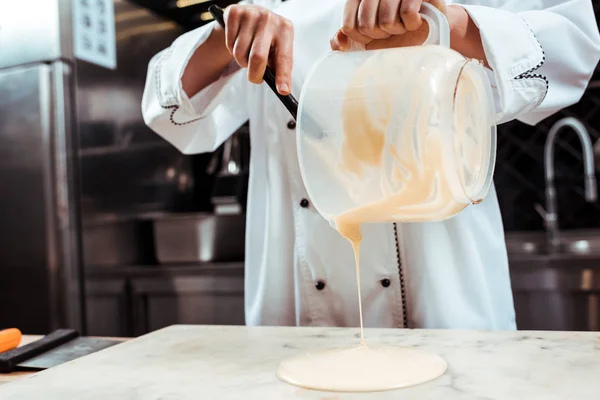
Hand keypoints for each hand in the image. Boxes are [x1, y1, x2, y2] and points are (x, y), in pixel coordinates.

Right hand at [221, 5, 293, 93]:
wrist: (251, 14)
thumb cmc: (267, 38)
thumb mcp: (277, 48)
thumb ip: (278, 66)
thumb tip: (281, 89)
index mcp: (285, 29)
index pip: (284, 58)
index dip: (283, 76)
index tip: (282, 91)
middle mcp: (269, 19)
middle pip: (257, 58)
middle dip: (255, 75)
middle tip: (256, 78)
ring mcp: (251, 14)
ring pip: (240, 53)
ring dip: (242, 61)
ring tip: (247, 54)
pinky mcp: (234, 13)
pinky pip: (229, 44)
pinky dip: (231, 49)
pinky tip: (238, 41)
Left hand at [331, 0, 445, 50]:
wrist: (427, 28)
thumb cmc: (395, 32)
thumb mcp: (368, 37)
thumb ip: (348, 37)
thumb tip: (338, 40)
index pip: (348, 26)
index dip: (362, 38)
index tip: (372, 35)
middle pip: (367, 25)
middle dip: (381, 35)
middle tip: (390, 30)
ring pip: (387, 21)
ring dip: (397, 30)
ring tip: (402, 24)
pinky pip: (407, 14)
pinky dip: (412, 23)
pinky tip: (414, 20)